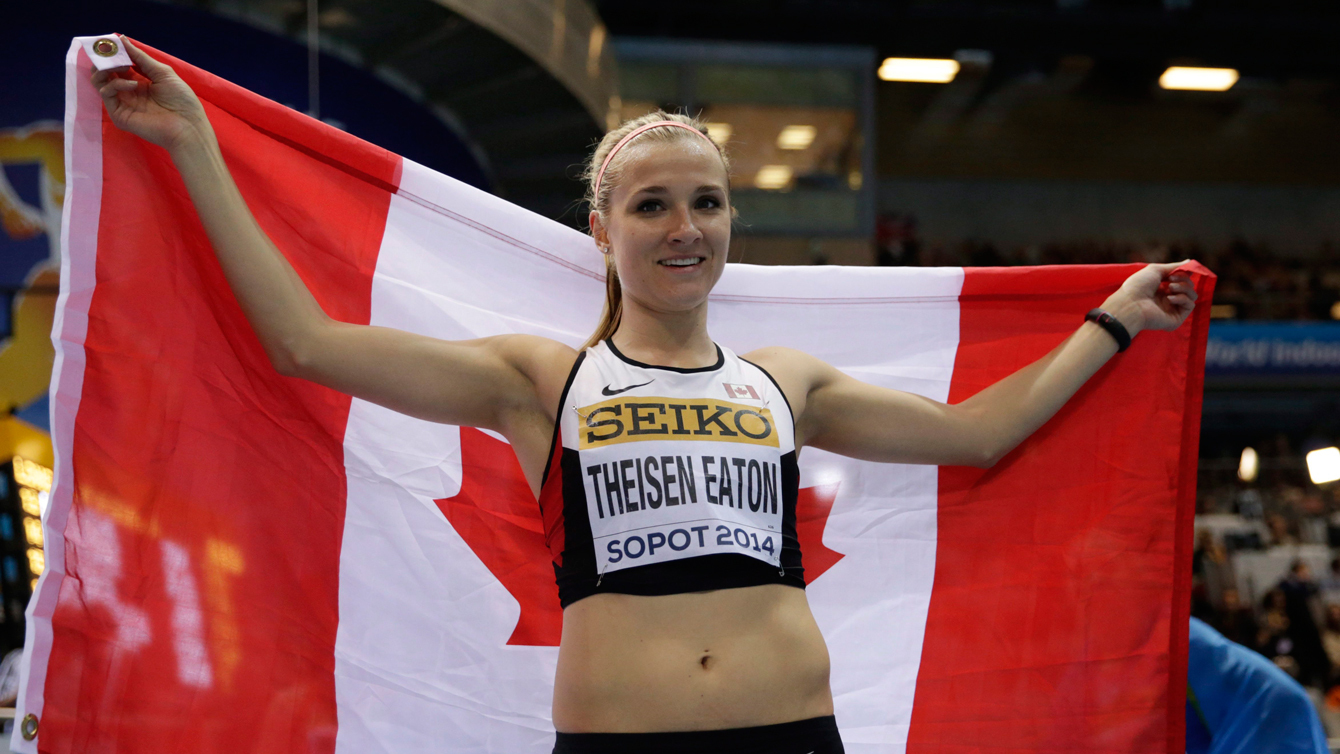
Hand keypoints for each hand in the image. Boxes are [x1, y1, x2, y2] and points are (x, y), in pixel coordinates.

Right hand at [91, 36, 208, 152]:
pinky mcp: (119, 114)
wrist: (188, 127)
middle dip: (106, 58)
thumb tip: (122, 39)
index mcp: (140, 81)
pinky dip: (116, 84)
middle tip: (112, 52)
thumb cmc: (181, 100)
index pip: (119, 65)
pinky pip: (107, 93)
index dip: (114, 52)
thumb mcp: (162, 72)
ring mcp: (122, 103)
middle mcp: (128, 91)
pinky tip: (134, 85)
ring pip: (99, 81)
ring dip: (106, 68)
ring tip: (122, 66)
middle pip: (105, 71)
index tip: (112, 41)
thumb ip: (141, 57)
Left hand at [1102, 261, 1198, 334]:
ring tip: (1170, 288)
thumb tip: (1189, 261)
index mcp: (1161, 289)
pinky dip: (1182, 298)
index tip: (1179, 270)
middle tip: (1170, 280)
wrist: (1131, 304)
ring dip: (1184, 287)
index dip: (1184, 274)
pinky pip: (1190, 305)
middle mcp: (1167, 299)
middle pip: (1188, 286)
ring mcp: (1172, 309)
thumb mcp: (1155, 270)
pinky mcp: (1176, 318)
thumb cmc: (1138, 286)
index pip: (1181, 280)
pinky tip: (1170, 298)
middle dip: (1183, 279)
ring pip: (1192, 295)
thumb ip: (1173, 267)